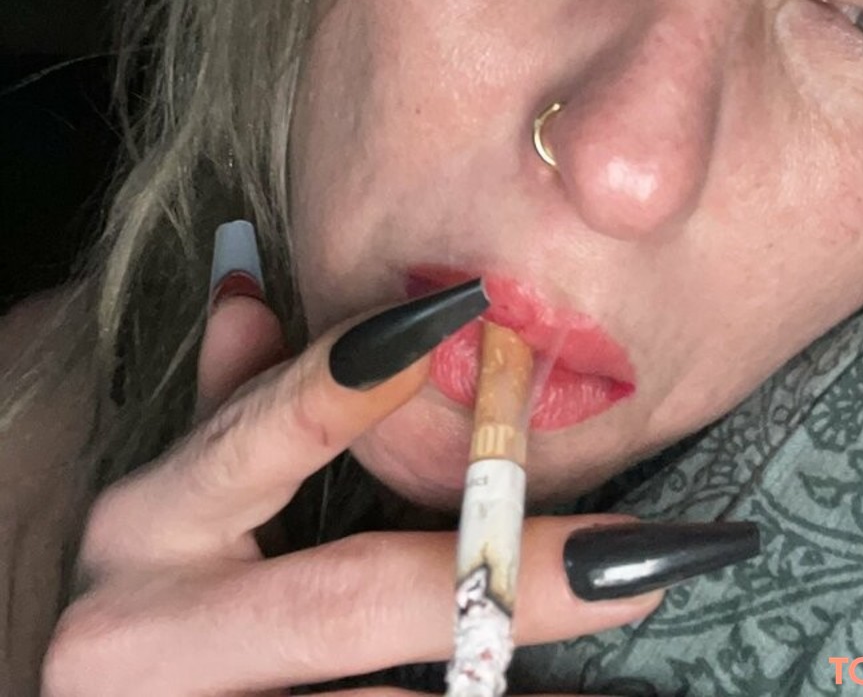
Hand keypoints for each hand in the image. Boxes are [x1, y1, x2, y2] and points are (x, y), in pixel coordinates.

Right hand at [41, 279, 662, 695]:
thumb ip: (227, 407)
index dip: (353, 375)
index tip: (462, 317)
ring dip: (508, 692)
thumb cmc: (150, 592)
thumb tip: (254, 285)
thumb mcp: (171, 497)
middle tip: (639, 557)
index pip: (261, 434)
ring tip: (629, 657)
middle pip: (351, 601)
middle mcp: (143, 640)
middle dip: (508, 578)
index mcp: (144, 531)